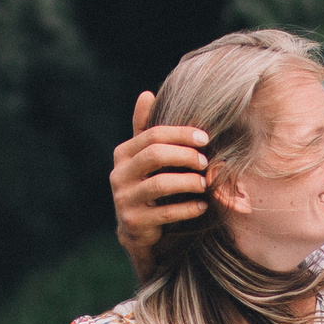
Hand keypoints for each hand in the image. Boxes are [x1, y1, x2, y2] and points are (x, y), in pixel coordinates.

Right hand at [112, 91, 209, 275]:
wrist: (137, 229)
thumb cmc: (148, 185)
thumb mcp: (145, 157)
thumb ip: (145, 129)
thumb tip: (146, 93)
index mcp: (123, 154)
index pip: (152, 135)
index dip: (180, 134)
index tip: (205, 138)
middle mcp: (118, 174)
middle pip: (154, 155)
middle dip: (184, 155)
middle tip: (205, 161)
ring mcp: (123, 199)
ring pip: (159, 184)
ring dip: (188, 181)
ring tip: (205, 183)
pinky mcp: (132, 222)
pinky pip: (164, 213)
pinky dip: (187, 208)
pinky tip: (202, 205)